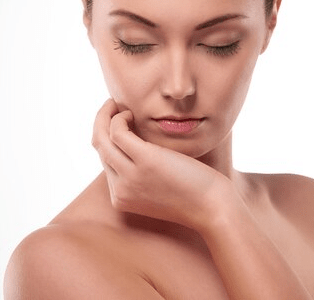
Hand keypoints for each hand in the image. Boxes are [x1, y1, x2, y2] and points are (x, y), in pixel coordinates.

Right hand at [91, 99, 227, 229]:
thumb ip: (144, 176)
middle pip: (100, 150)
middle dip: (101, 124)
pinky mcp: (145, 161)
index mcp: (122, 198)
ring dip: (104, 116)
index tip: (119, 124)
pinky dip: (119, 118)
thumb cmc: (196, 196)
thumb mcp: (161, 190)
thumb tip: (139, 149)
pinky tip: (131, 113)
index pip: (106, 163)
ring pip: (102, 139)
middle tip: (111, 107)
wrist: (213, 208)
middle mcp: (121, 190)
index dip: (109, 140)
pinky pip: (118, 133)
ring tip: (115, 105)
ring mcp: (131, 177)